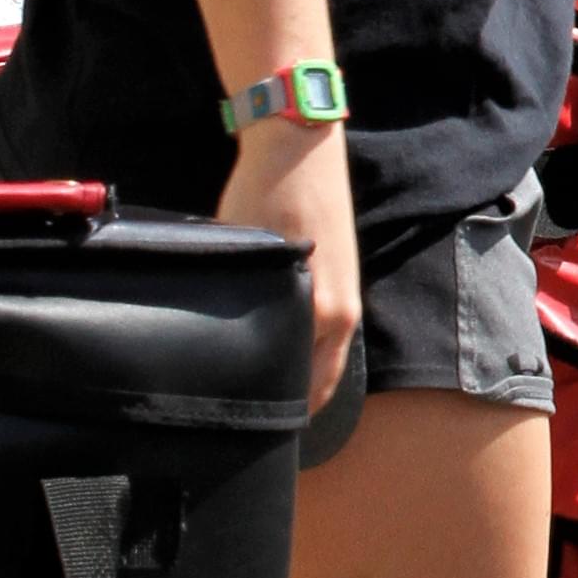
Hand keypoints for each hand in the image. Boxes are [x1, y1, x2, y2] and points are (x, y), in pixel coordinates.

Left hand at [218, 119, 359, 417]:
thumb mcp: (248, 256)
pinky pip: (326, 332)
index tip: (247, 432)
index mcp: (323, 313)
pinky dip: (308, 350)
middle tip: (251, 424)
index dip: (277, 414)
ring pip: (325, 356)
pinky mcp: (340, 278)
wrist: (298, 145)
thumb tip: (231, 351)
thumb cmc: (267, 193)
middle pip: (320, 381)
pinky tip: (279, 348)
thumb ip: (249, 307)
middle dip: (293, 405)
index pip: (307, 389)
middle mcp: (343, 313)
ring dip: (301, 377)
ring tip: (262, 391)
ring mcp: (346, 294)